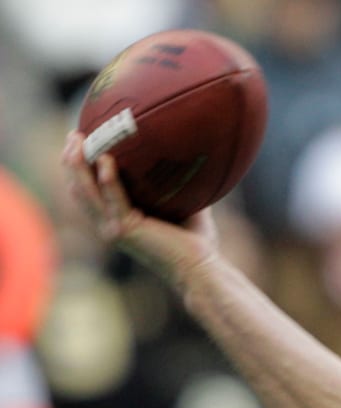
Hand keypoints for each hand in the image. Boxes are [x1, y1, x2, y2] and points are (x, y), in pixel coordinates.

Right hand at [61, 132, 218, 288]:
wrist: (201, 270)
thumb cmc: (196, 244)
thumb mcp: (183, 207)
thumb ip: (176, 185)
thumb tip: (186, 156)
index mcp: (117, 221)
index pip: (88, 192)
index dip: (79, 168)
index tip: (81, 141)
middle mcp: (110, 226)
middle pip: (78, 189)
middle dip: (71, 161)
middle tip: (74, 135)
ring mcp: (114, 229)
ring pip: (85, 192)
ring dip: (78, 165)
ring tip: (78, 139)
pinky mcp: (125, 230)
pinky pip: (112, 198)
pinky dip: (107, 178)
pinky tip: (106, 159)